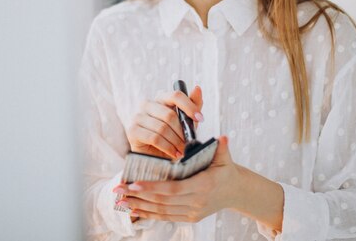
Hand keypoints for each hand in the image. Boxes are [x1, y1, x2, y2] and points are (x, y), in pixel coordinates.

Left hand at [114, 136, 239, 222]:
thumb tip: (222, 137)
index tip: (134, 183)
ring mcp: (193, 212)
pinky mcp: (190, 217)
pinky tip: (135, 210)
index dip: (152, 187)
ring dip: (140, 206)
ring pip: (162, 211)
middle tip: (119, 190)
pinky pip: (166, 217)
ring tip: (121, 200)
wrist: (236, 191)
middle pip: (162, 201)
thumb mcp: (225, 158)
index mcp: (203, 185)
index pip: (173, 188)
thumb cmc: (226, 170)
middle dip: (138, 196)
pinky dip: (149, 214)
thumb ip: (221, 147)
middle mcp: (196, 202)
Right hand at [127, 86, 203, 159]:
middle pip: (169, 114)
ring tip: (182, 150)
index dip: (189, 106)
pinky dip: (167, 147)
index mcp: (160, 98)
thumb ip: (192, 105)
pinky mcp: (132, 130)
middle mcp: (147, 104)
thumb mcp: (186, 122)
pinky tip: (173, 153)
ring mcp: (137, 116)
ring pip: (162, 128)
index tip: (200, 118)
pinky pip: (154, 138)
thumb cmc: (172, 138)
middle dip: (182, 131)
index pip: (175, 95)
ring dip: (176, 142)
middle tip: (190, 142)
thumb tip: (197, 88)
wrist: (158, 158)